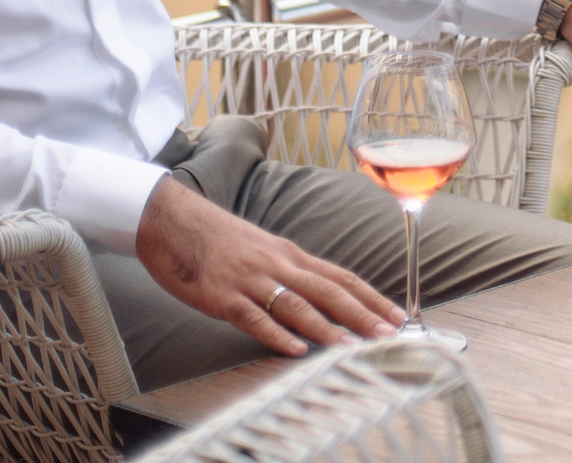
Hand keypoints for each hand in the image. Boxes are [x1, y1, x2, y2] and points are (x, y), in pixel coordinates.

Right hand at [134, 176, 402, 354]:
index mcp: (291, 254)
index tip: (398, 315)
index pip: (341, 277)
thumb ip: (291, 271)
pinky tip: (295, 350)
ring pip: (296, 305)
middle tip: (389, 334)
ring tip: (351, 347)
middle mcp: (278, 264)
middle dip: (362, 314)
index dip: (371, 297)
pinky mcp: (222, 295)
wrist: (173, 220)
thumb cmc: (219, 239)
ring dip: (326, 328)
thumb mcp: (264, 250)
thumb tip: (320, 296)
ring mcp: (251, 280)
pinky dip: (276, 334)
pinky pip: (253, 318)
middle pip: (329, 290)